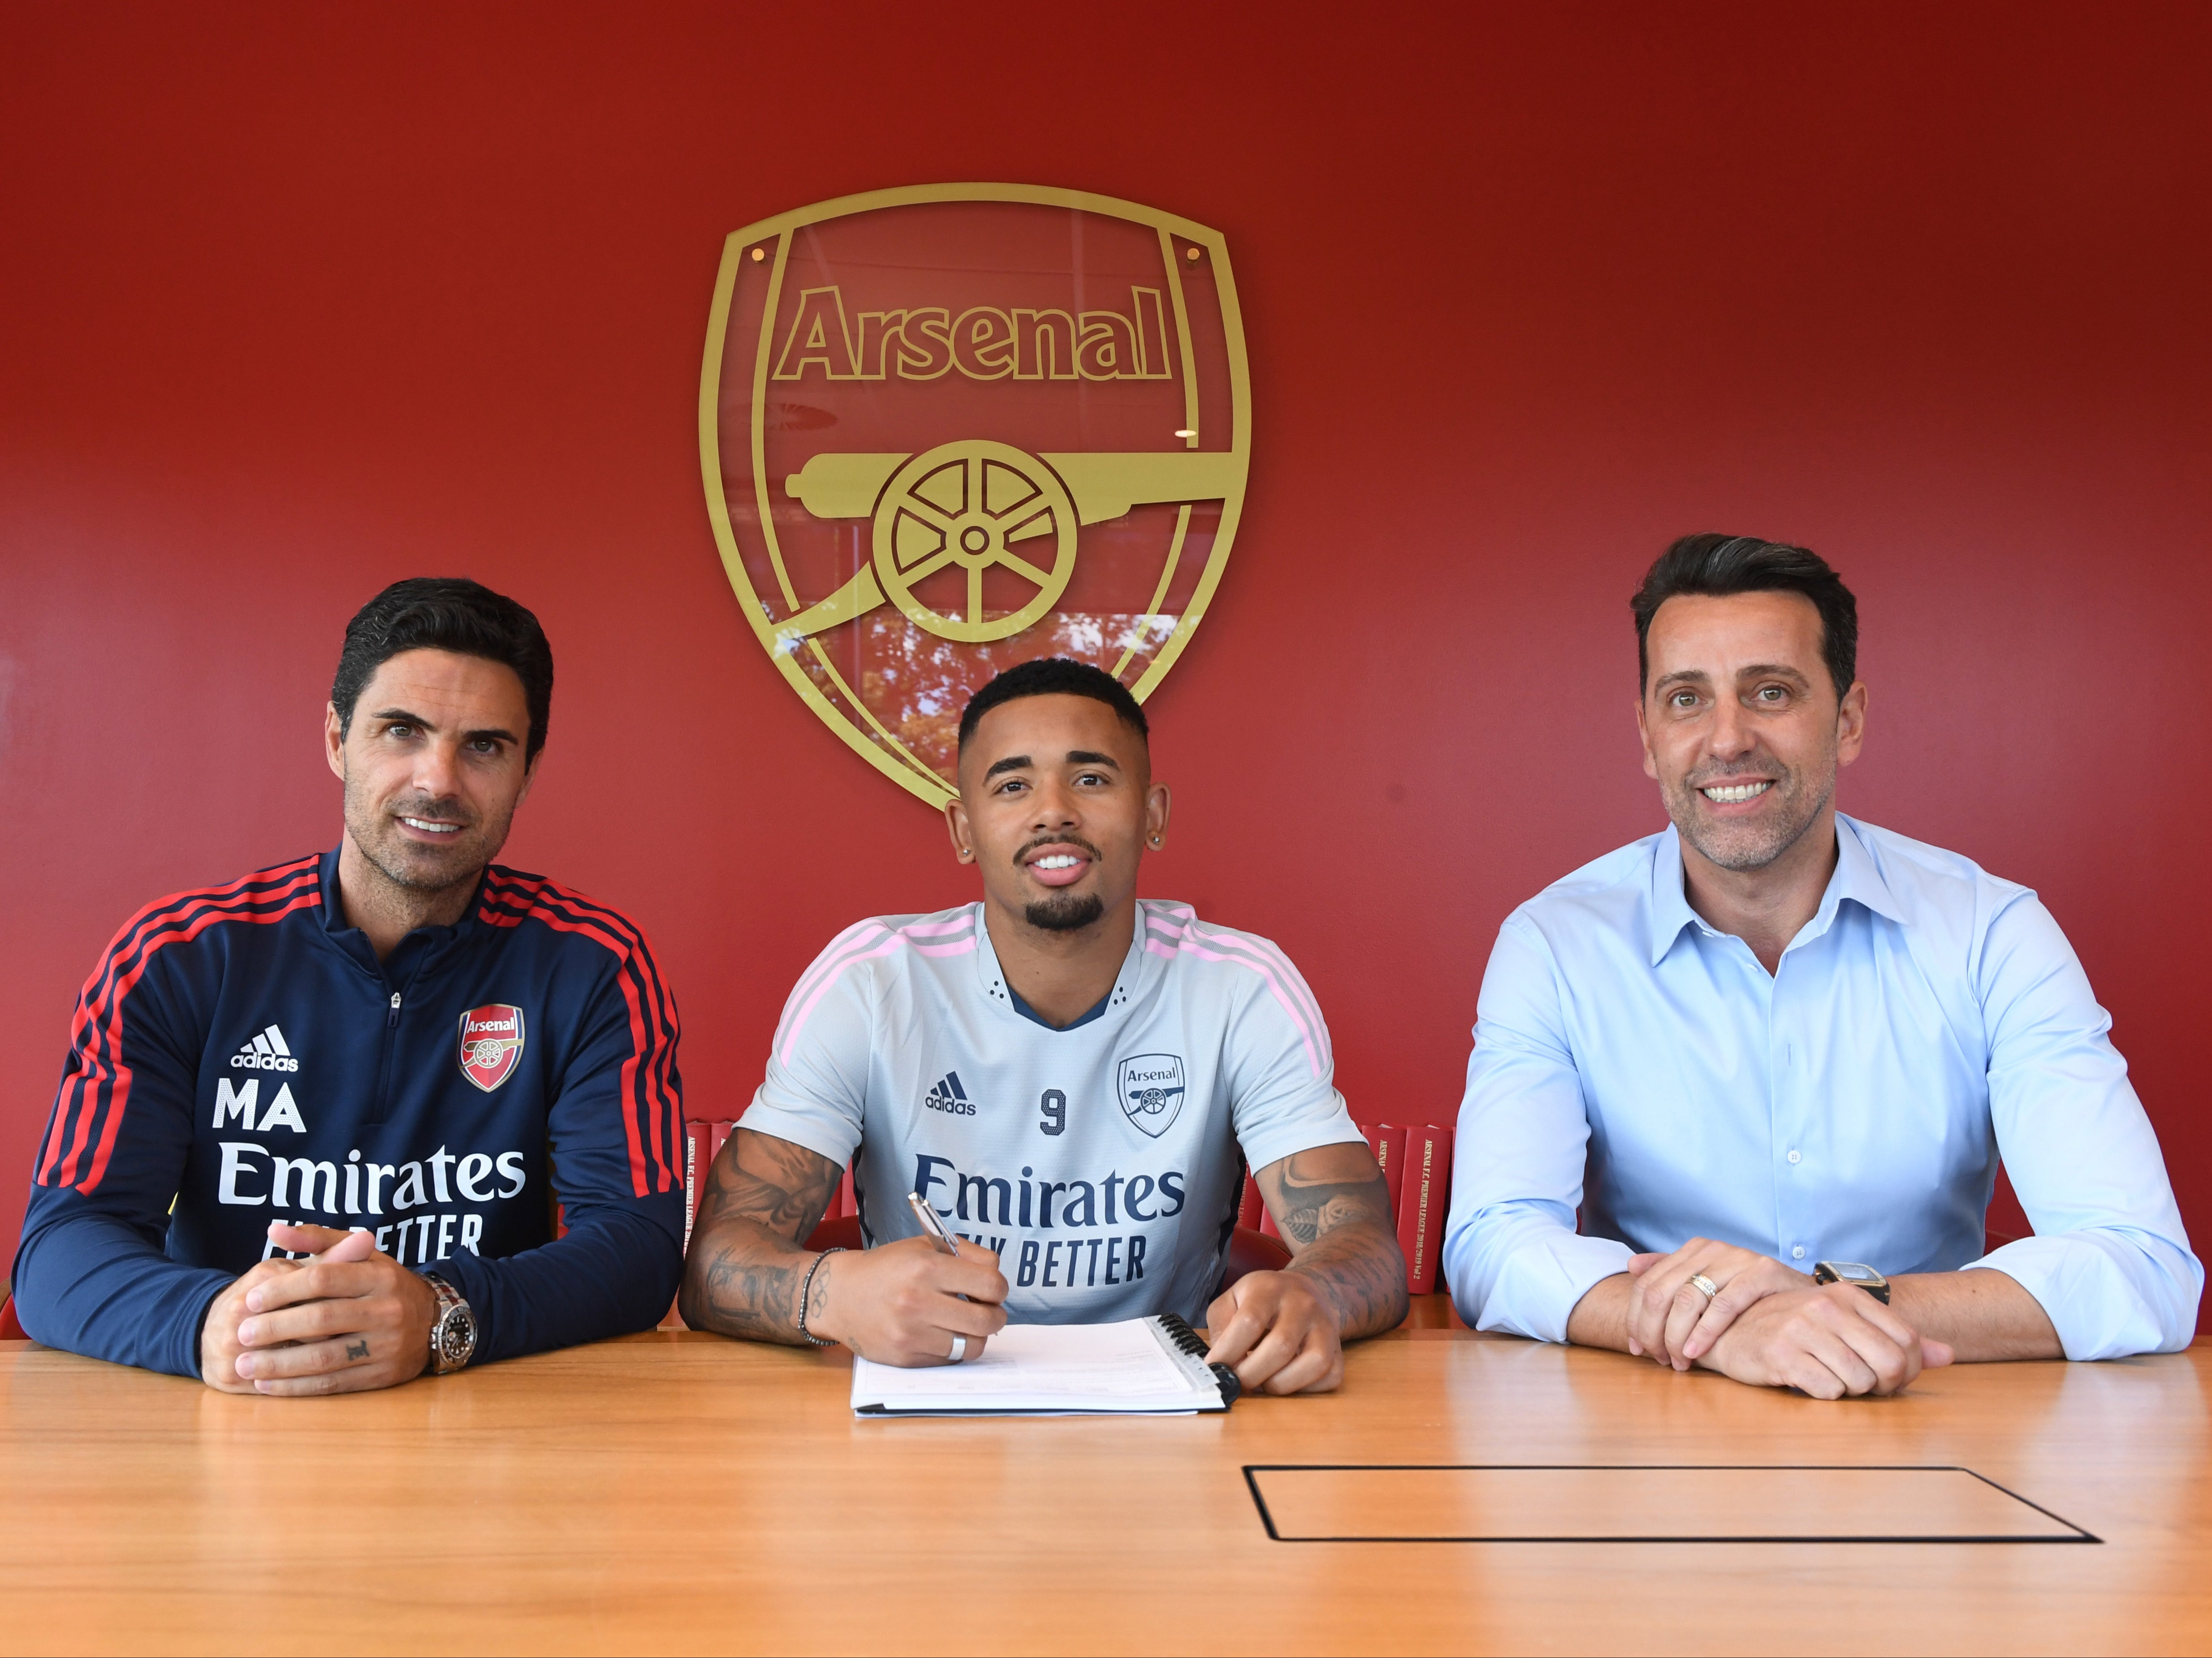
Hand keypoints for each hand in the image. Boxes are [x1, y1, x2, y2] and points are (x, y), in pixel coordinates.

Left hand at [201, 1222, 438, 1395]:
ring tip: (244, 1365)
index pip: (323, 1279)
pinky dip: (296, 1387)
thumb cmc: (384, 1285)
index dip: (283, 1290)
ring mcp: (386, 1345)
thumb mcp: (362, 1254)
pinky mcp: (382, 1376)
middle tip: (241, 1334)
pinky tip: (268, 1384)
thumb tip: (273, 1230)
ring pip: (324, 1357)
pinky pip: (333, 1383)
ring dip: (278, 1363)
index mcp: (380, 1275)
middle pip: (320, 1319)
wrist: (435, 1321)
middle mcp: (386, 1309)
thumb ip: (318, 1239)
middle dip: (274, 1328)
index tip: (251, 1300)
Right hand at [806, 1235, 1007, 1365]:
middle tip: (986, 1310)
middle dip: (995, 1315)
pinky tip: (941, 1334)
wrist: (840, 1295)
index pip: (990, 1284)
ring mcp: (911, 1334)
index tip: (991, 1289)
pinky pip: (949, 1359)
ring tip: (965, 1324)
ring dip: (976, 1336)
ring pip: (972, 1346)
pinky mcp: (905, 1357)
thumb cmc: (887, 1268)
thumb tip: (996, 1275)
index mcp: (926, 1268)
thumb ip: (965, 1253)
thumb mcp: (924, 1246)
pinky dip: (953, 1348)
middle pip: (987, 1320)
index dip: (998, 1288)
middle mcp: (918, 1302)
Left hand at [1203, 1269, 1343, 1394]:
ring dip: (1280, 1385)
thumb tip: (1219, 1363)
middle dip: (1251, 1374)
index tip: (1215, 1367)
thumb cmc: (1261, 1301)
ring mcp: (1325, 1326)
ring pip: (1313, 1363)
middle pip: (1281, 1347)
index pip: (1250, 1322)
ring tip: (1263, 1382)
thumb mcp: (1231, 1299)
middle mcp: (1302, 1303)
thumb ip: (1221, 1326)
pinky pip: (1329, 1377)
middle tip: (1237, 1381)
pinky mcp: (1338, 1349)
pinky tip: (1286, 1380)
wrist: (1304, 1292)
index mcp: (1269, 1288)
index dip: (1228, 1351)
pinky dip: (1305, 1389)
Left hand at [1625, 1238, 1808, 1369]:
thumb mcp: (1708, 1281)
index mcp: (1694, 1250)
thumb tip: (1631, 1266)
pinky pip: (1723, 1305)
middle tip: (1658, 1358)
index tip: (1636, 1348)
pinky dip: (1705, 1331)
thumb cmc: (1751, 1295)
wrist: (1802, 1294)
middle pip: (1662, 1292)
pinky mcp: (1761, 1273)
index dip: (1635, 1318)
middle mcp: (1711, 1249)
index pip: (1649, 1284)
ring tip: (1678, 1361)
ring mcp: (1736, 1258)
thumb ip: (1671, 1273)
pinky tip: (1696, 1351)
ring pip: (1688, 1298)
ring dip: (1676, 1335)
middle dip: (1653, 1331)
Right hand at [1700, 1282, 1955, 1398]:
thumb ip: (1896, 1338)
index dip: (1908, 1369)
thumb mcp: (1846, 1325)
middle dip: (1885, 1386)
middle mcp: (1827, 1307)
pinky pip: (1828, 1391)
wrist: (1731, 1330)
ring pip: (1860, 1381)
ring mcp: (1802, 1329)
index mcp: (1847, 1296)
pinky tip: (1808, 1381)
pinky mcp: (1781, 1354)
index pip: (1908, 1340)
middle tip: (1866, 1387)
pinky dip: (1824, 1394)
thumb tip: (1947, 1355)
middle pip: (1890, 1363)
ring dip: (1851, 1391)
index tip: (1888, 1377)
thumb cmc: (1793, 1330)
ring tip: (1831, 1379)